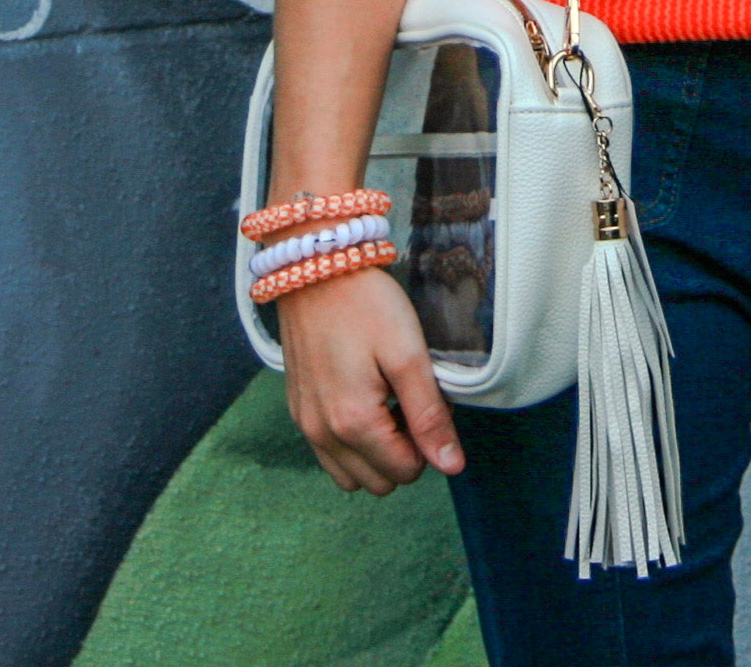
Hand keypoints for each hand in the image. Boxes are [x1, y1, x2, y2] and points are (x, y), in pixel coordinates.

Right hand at [278, 269, 464, 493]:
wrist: (314, 268)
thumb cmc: (366, 304)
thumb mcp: (408, 354)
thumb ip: (430, 415)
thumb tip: (452, 466)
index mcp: (353, 423)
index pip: (405, 471)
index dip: (427, 443)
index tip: (426, 401)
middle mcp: (322, 434)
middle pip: (378, 482)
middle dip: (402, 452)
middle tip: (408, 401)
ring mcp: (305, 425)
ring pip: (350, 476)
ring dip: (375, 453)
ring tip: (387, 403)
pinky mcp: (297, 411)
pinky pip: (328, 455)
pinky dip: (350, 444)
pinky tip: (363, 402)